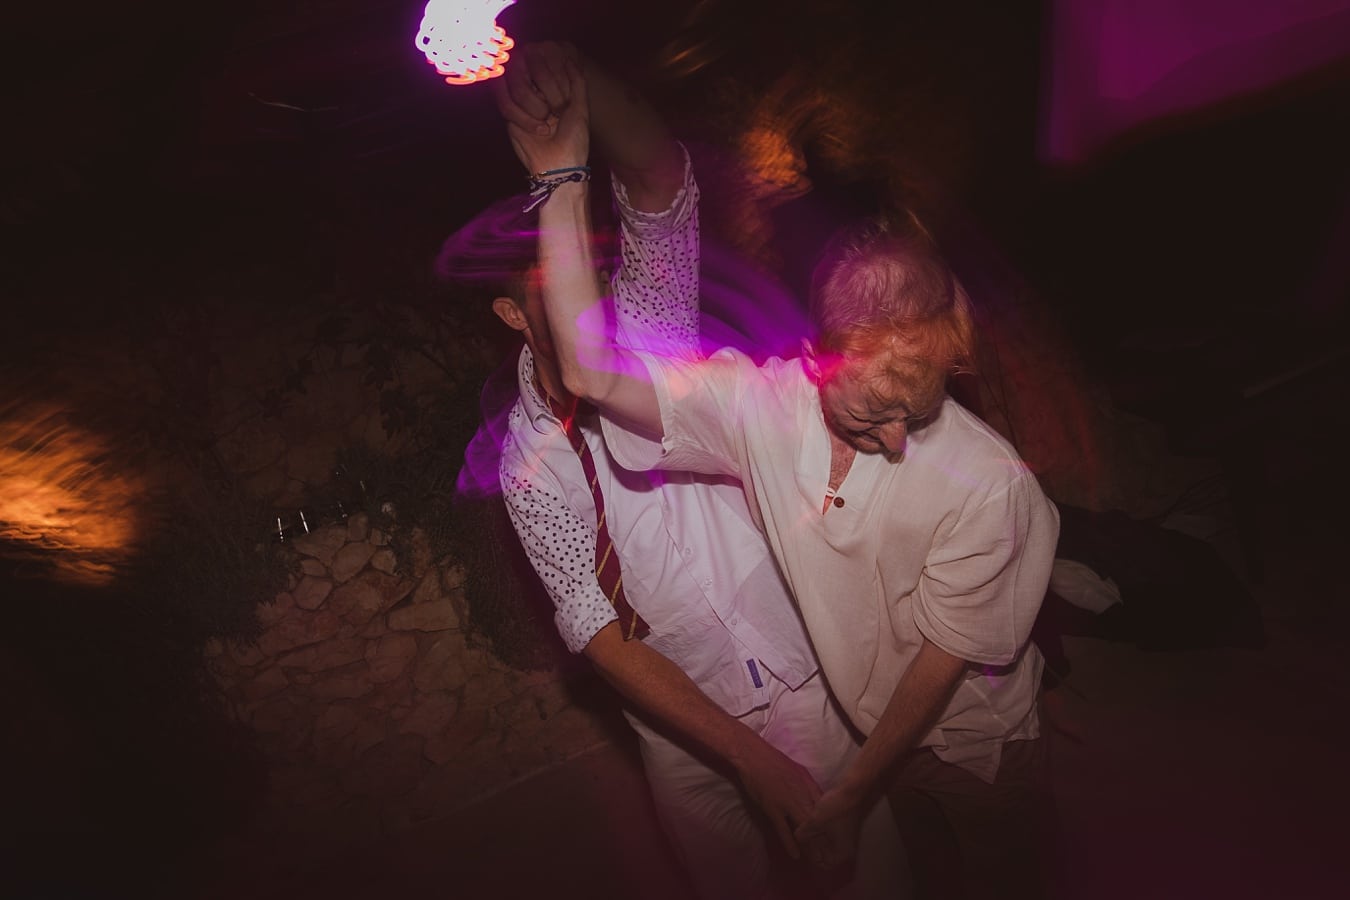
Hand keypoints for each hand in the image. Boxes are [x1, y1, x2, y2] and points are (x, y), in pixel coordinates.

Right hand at [492, 43, 589, 173]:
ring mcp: (520, 101)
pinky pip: (506, 103)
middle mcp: (535, 90)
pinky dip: (525, 118)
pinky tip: (539, 130)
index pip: (546, 62)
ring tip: (548, 124)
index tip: (566, 102)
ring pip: (516, 84)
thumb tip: (568, 57)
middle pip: (528, 67)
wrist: (560, 165)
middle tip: (558, 114)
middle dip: (548, 92)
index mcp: (554, 87)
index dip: (556, 78)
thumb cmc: (573, 138)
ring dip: (535, 106)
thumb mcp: (581, 107)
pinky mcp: (508, 115)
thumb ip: (576, 80)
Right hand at [734, 739, 824, 859]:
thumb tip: (817, 797)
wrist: (752, 755)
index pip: (824, 808)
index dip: (830, 823)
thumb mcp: (797, 769)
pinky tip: (796, 855)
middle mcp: (801, 795)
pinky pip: (783, 830)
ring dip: (811, 844)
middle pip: (817, 820)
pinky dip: (790, 843)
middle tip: (831, 854)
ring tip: (818, 859)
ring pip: (804, 827)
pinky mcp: (773, 809)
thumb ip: (807, 784)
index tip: (836, 836)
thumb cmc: (772, 760)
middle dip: (825, 837)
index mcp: (808, 784)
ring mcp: (787, 803)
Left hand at [793, 786, 862, 870]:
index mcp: (841, 852)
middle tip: (800, 834)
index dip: (811, 856)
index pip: (824, 864)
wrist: (851, 789)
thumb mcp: (815, 822)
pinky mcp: (841, 824)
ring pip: (824, 840)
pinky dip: (819, 826)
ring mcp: (843, 835)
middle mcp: (844, 846)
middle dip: (811, 843)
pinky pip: (827, 830)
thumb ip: (803, 834)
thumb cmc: (835, 808)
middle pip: (823, 852)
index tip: (803, 844)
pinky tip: (810, 817)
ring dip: (814, 833)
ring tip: (803, 825)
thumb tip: (796, 838)